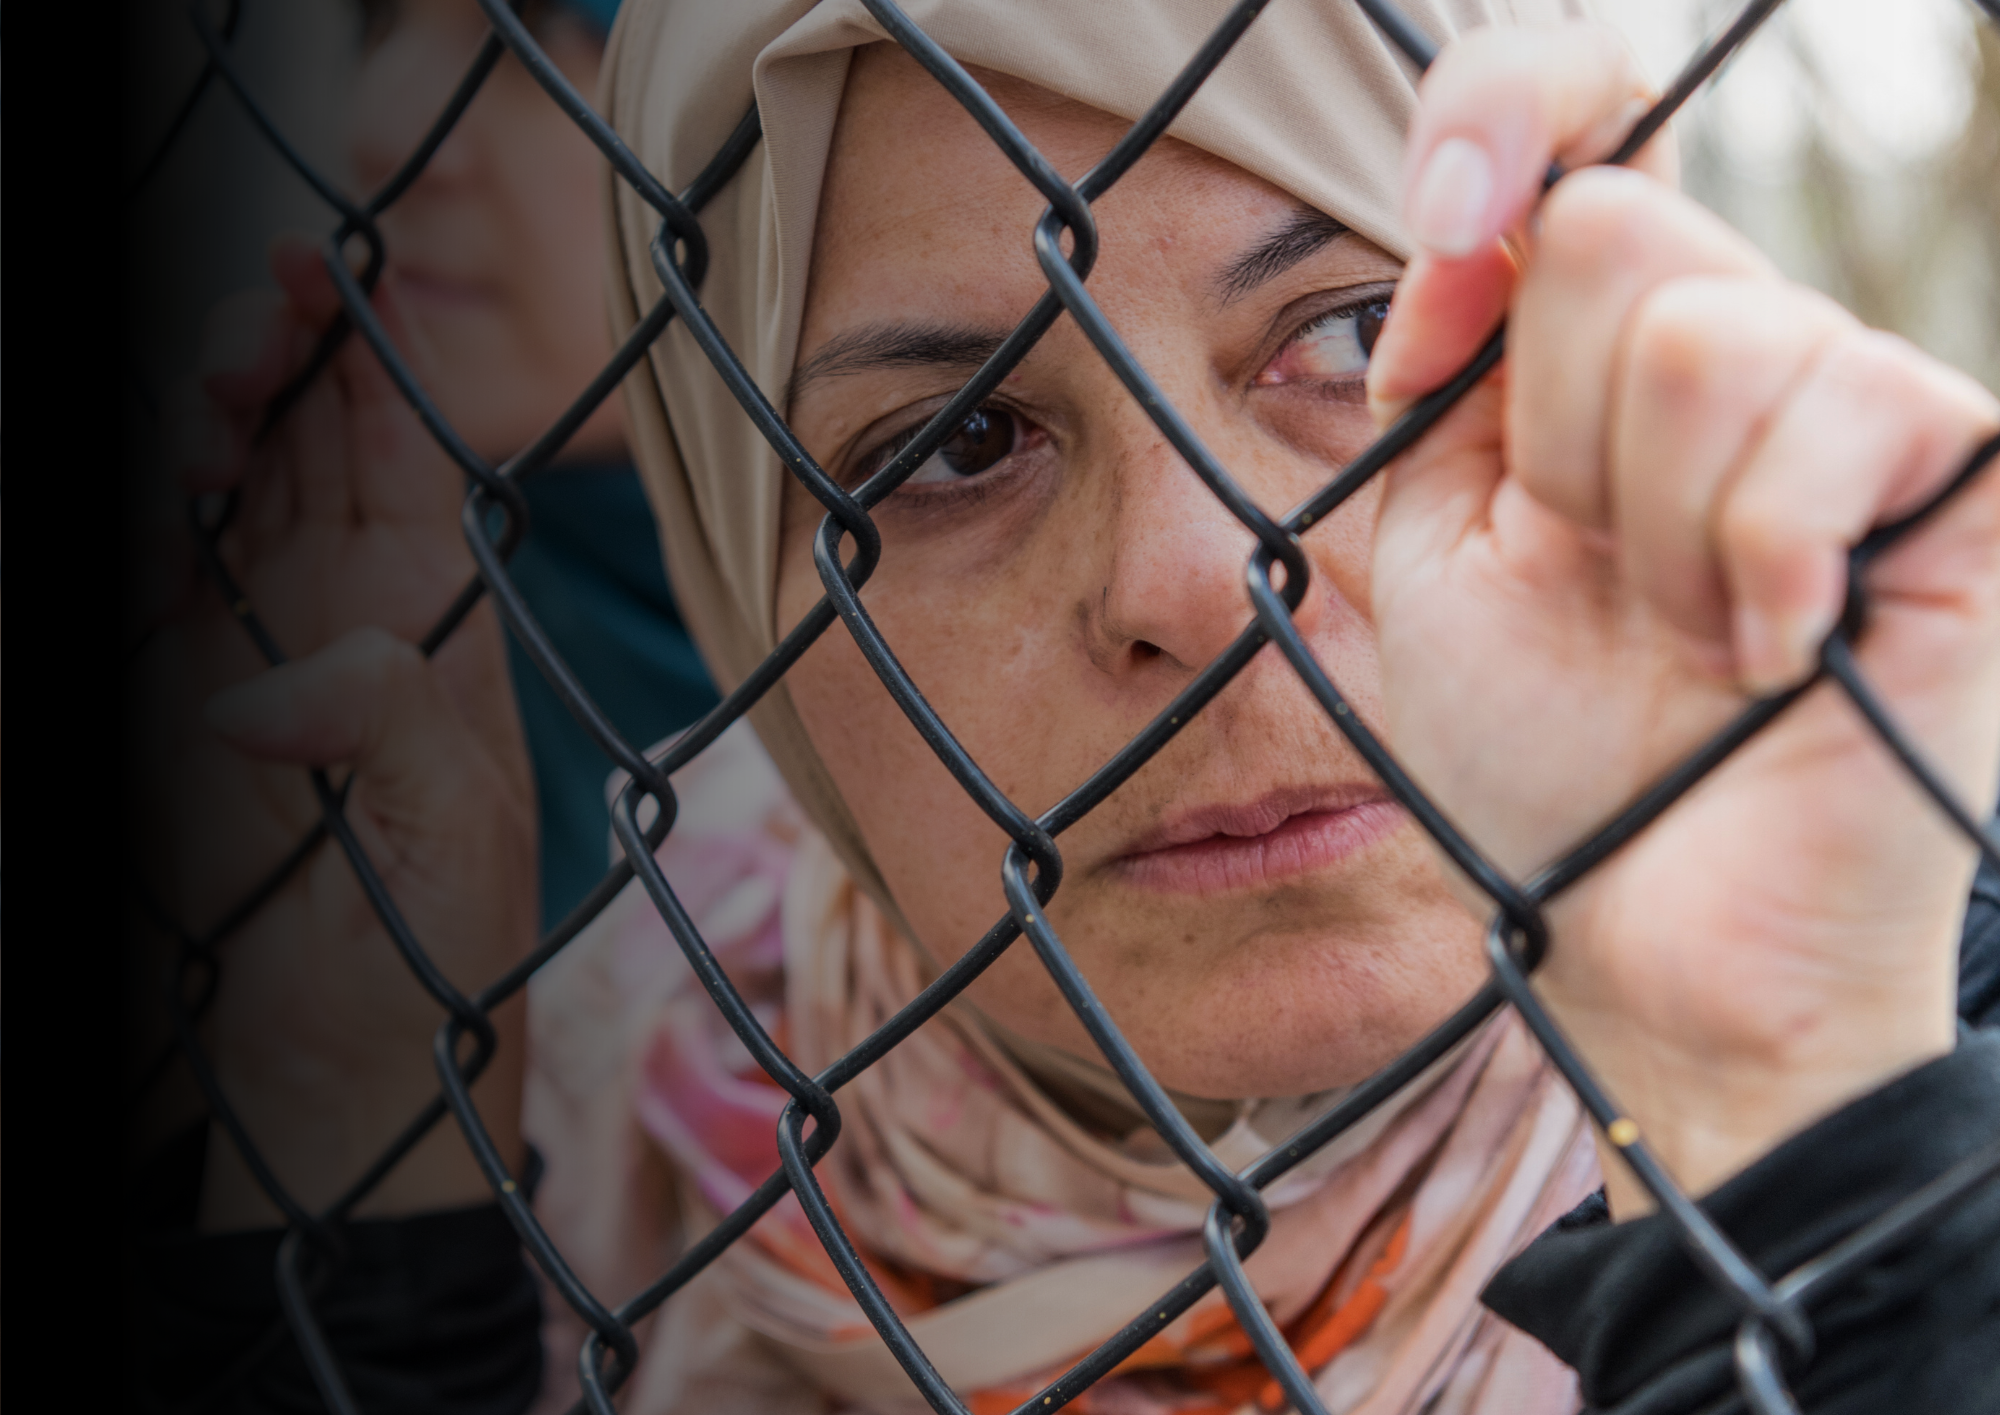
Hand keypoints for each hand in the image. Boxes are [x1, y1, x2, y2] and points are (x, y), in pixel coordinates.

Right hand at [131, 239, 536, 1226]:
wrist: (354, 1053)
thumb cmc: (440, 943)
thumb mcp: (451, 828)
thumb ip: (383, 724)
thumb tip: (247, 691)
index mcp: (434, 611)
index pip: (403, 446)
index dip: (370, 350)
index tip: (338, 269)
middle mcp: (341, 605)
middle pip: (300, 434)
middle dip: (275, 354)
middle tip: (254, 325)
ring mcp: (249, 637)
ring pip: (223, 481)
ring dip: (206, 418)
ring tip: (205, 411)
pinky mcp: (171, 687)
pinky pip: (155, 570)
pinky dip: (149, 522)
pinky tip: (159, 496)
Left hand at [1365, 24, 1999, 1216]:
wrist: (1650, 933)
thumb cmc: (1547, 758)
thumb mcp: (1437, 548)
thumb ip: (1448, 377)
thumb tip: (1480, 221)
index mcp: (1601, 354)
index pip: (1580, 125)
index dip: (1504, 109)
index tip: (1439, 213)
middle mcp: (1737, 347)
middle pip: (1607, 229)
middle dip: (1553, 445)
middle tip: (1601, 578)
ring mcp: (1853, 403)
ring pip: (1698, 332)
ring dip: (1650, 533)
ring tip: (1692, 638)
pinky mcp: (1956, 475)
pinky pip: (1832, 415)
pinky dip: (1755, 568)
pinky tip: (1778, 657)